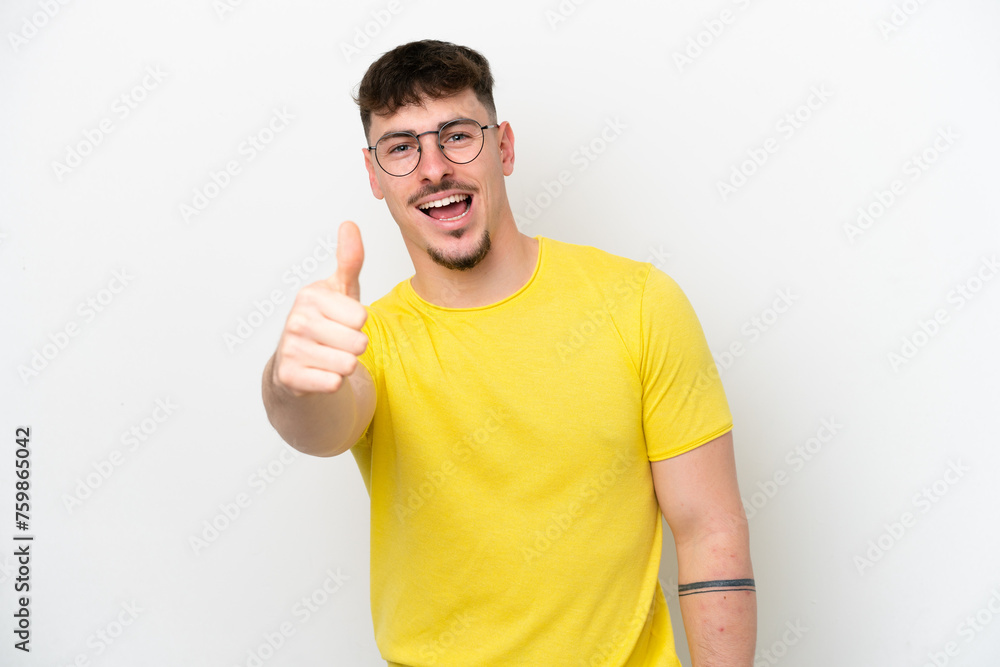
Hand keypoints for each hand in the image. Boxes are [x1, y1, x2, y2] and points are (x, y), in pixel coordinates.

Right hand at [271, 221, 366, 395]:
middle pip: (358, 342)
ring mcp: (290, 349)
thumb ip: (350, 260)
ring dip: (345, 366)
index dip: (358, 323)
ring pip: (349, 364)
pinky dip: (333, 383)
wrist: (296, 365)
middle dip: (354, 347)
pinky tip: (319, 373)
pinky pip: (334, 383)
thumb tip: (349, 224)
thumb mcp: (340, 291)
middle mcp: (296, 321)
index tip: (341, 322)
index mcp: (310, 296)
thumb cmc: (325, 324)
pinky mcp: (290, 378)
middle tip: (336, 343)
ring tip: (329, 357)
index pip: (362, 316)